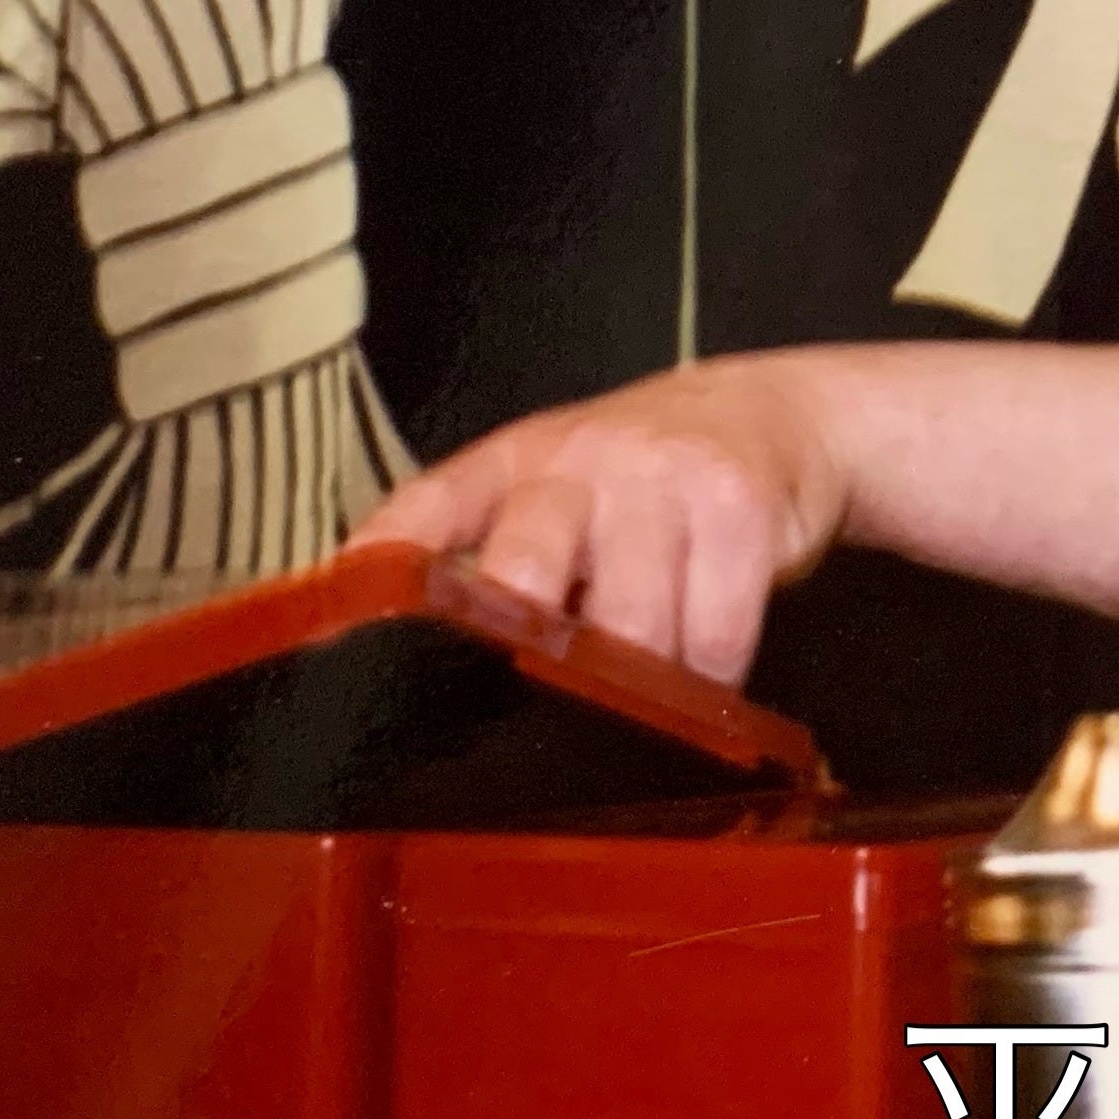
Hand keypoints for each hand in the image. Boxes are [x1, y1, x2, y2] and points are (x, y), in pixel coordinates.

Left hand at [352, 354, 847, 684]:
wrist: (777, 409)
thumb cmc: (646, 478)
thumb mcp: (557, 491)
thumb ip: (495, 556)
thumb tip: (417, 663)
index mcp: (513, 462)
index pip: (427, 508)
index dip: (381, 570)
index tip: (341, 640)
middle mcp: (578, 460)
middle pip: (525, 574)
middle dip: (531, 655)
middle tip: (547, 709)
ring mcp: (659, 478)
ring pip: (629, 625)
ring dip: (637, 688)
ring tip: (646, 700)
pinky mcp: (737, 508)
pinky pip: (713, 634)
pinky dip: (708, 680)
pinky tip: (706, 675)